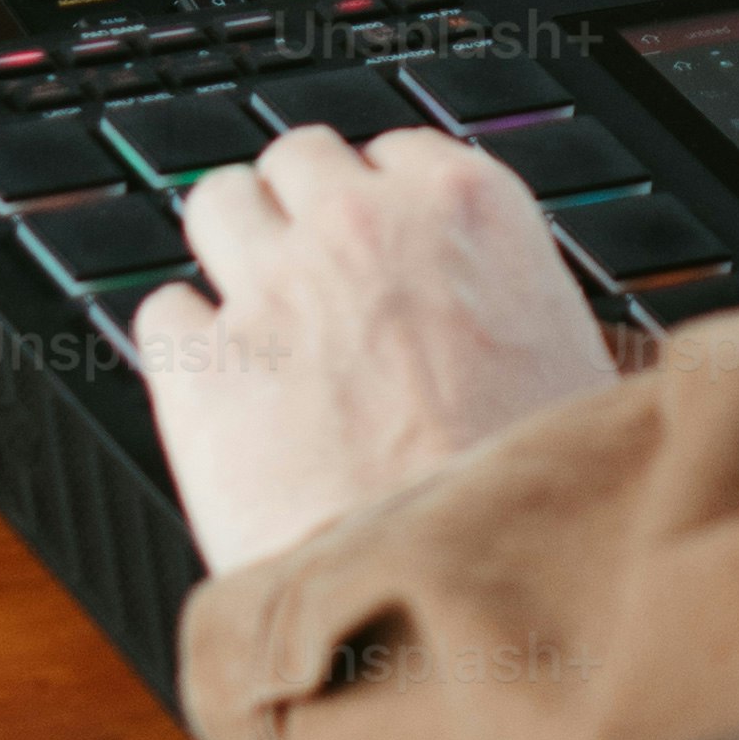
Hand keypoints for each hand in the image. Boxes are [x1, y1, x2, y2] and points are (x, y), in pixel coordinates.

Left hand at [135, 118, 616, 576]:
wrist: (456, 588)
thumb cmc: (528, 498)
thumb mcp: (575, 364)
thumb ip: (520, 304)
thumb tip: (506, 316)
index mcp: (467, 209)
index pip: (396, 151)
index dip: (382, 200)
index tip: (378, 238)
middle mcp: (362, 226)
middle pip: (297, 158)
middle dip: (298, 209)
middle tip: (309, 272)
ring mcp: (273, 287)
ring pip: (216, 201)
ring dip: (231, 246)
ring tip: (250, 308)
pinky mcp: (198, 364)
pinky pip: (163, 312)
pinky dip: (184, 345)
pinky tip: (214, 387)